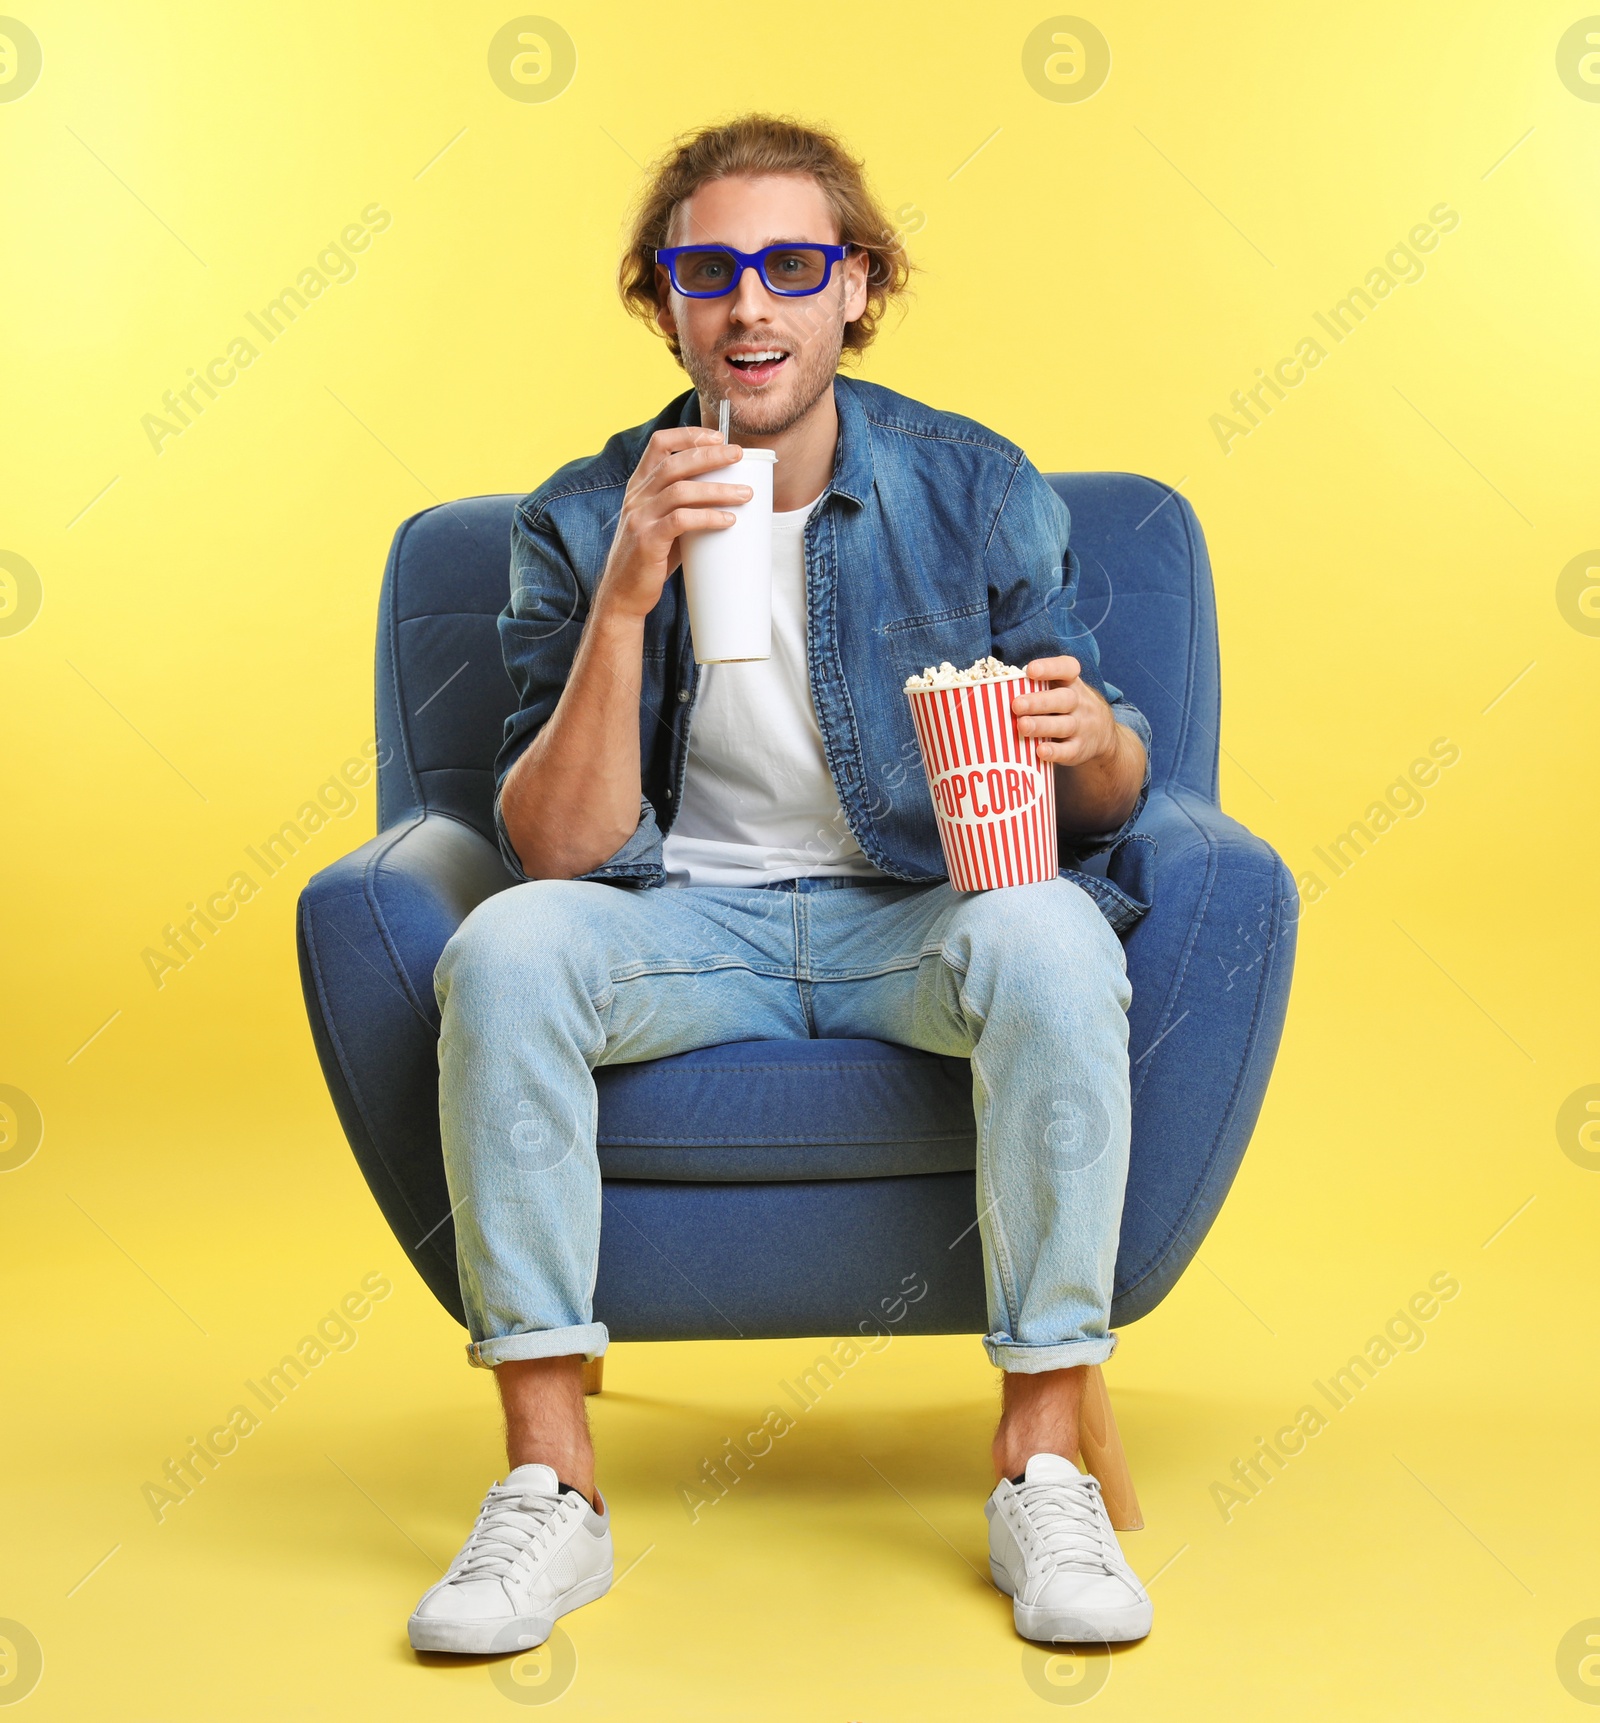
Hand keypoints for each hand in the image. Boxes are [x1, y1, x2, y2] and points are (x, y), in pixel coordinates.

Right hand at [595, 426, 750, 621]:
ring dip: (717, 489)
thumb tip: (726, 493)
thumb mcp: (661, 522)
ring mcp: (640, 517)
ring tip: (745, 494)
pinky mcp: (647, 540)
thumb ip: (682, 505)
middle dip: (710, 455)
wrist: (623, 593)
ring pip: (681, 490)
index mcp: (639, 486)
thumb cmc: (650, 558)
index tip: (717, 436)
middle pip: (675, 462)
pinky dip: (708, 517)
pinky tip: (728, 520)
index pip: (659, 443)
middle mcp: (637, 496)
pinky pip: (681, 520)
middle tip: (738, 456)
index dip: (689, 435)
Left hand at [1011, 656, 1117, 766]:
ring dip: (1042, 725)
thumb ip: (1037, 687)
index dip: (1050, 668)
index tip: (1030, 670)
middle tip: (1016, 705)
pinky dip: (1055, 752)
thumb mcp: (1060, 690)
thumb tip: (995, 688)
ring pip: (1064, 725)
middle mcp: (1079, 702)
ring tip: (1022, 726)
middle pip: (1063, 699)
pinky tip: (1039, 751)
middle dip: (1039, 702)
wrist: (1101, 734)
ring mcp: (1081, 726)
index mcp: (1071, 683)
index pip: (1067, 669)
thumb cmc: (1066, 707)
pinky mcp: (1079, 749)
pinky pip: (1068, 751)